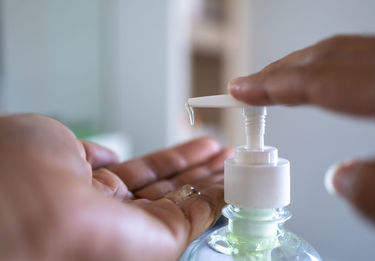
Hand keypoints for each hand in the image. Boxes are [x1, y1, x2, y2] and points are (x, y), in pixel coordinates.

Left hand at [0, 114, 232, 260]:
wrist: (24, 204)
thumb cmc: (21, 168)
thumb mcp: (53, 142)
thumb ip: (86, 151)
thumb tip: (108, 154)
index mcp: (87, 188)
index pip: (142, 173)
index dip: (172, 159)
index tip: (195, 147)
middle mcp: (116, 212)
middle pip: (168, 187)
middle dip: (199, 168)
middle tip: (223, 152)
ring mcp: (139, 229)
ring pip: (185, 201)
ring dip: (212, 179)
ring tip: (233, 161)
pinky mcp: (160, 242)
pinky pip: (196, 218)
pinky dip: (218, 199)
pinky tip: (232, 181)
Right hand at [228, 35, 374, 230]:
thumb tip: (340, 178)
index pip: (324, 81)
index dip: (273, 84)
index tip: (240, 91)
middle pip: (333, 56)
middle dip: (281, 70)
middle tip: (247, 86)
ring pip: (351, 52)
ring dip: (305, 65)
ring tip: (276, 82)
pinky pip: (368, 58)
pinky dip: (335, 67)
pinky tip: (327, 84)